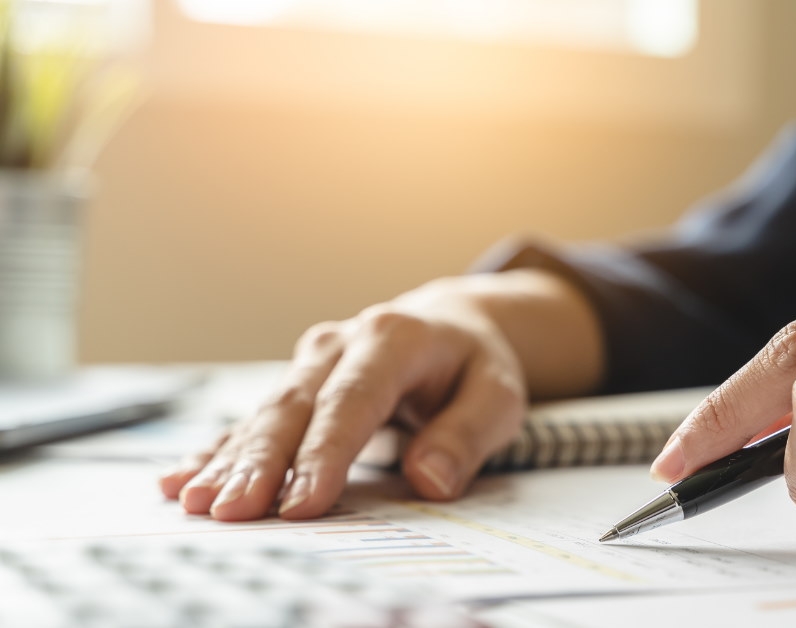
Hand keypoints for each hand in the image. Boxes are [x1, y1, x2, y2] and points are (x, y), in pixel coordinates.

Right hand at [159, 269, 603, 520]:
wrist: (452, 326)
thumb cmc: (475, 365)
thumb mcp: (498, 393)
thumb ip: (467, 433)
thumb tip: (431, 479)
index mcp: (394, 339)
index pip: (353, 401)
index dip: (324, 454)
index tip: (301, 503)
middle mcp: (340, 344)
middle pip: (295, 408)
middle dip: (261, 464)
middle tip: (233, 512)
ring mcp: (311, 363)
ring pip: (264, 415)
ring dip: (229, 462)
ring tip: (197, 503)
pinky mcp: (295, 385)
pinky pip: (250, 421)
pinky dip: (217, 452)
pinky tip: (181, 481)